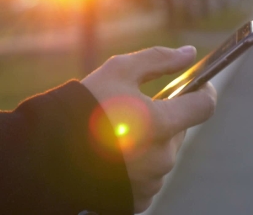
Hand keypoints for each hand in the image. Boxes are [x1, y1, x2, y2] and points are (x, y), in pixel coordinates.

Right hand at [81, 46, 216, 212]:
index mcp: (162, 123)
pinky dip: (136, 167)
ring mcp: (151, 181)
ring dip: (149, 142)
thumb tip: (189, 53)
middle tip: (137, 110)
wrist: (48, 154)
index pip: (204, 106)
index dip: (204, 91)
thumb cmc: (83, 106)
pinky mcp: (138, 200)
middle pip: (178, 131)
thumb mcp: (119, 70)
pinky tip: (113, 157)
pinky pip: (147, 179)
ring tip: (117, 134)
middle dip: (165, 117)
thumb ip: (159, 59)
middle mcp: (162, 157)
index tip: (199, 85)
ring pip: (162, 155)